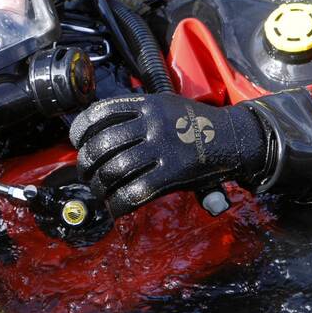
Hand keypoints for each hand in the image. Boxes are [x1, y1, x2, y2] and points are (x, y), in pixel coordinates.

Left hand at [69, 93, 268, 216]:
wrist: (235, 138)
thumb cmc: (195, 126)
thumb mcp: (167, 108)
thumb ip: (135, 117)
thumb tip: (95, 134)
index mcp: (148, 104)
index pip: (101, 112)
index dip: (81, 128)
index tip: (76, 142)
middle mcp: (153, 122)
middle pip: (102, 143)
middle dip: (87, 163)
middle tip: (86, 175)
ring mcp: (163, 147)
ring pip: (115, 168)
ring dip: (100, 185)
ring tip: (99, 192)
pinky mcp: (173, 173)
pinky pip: (135, 191)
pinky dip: (119, 203)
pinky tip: (115, 208)